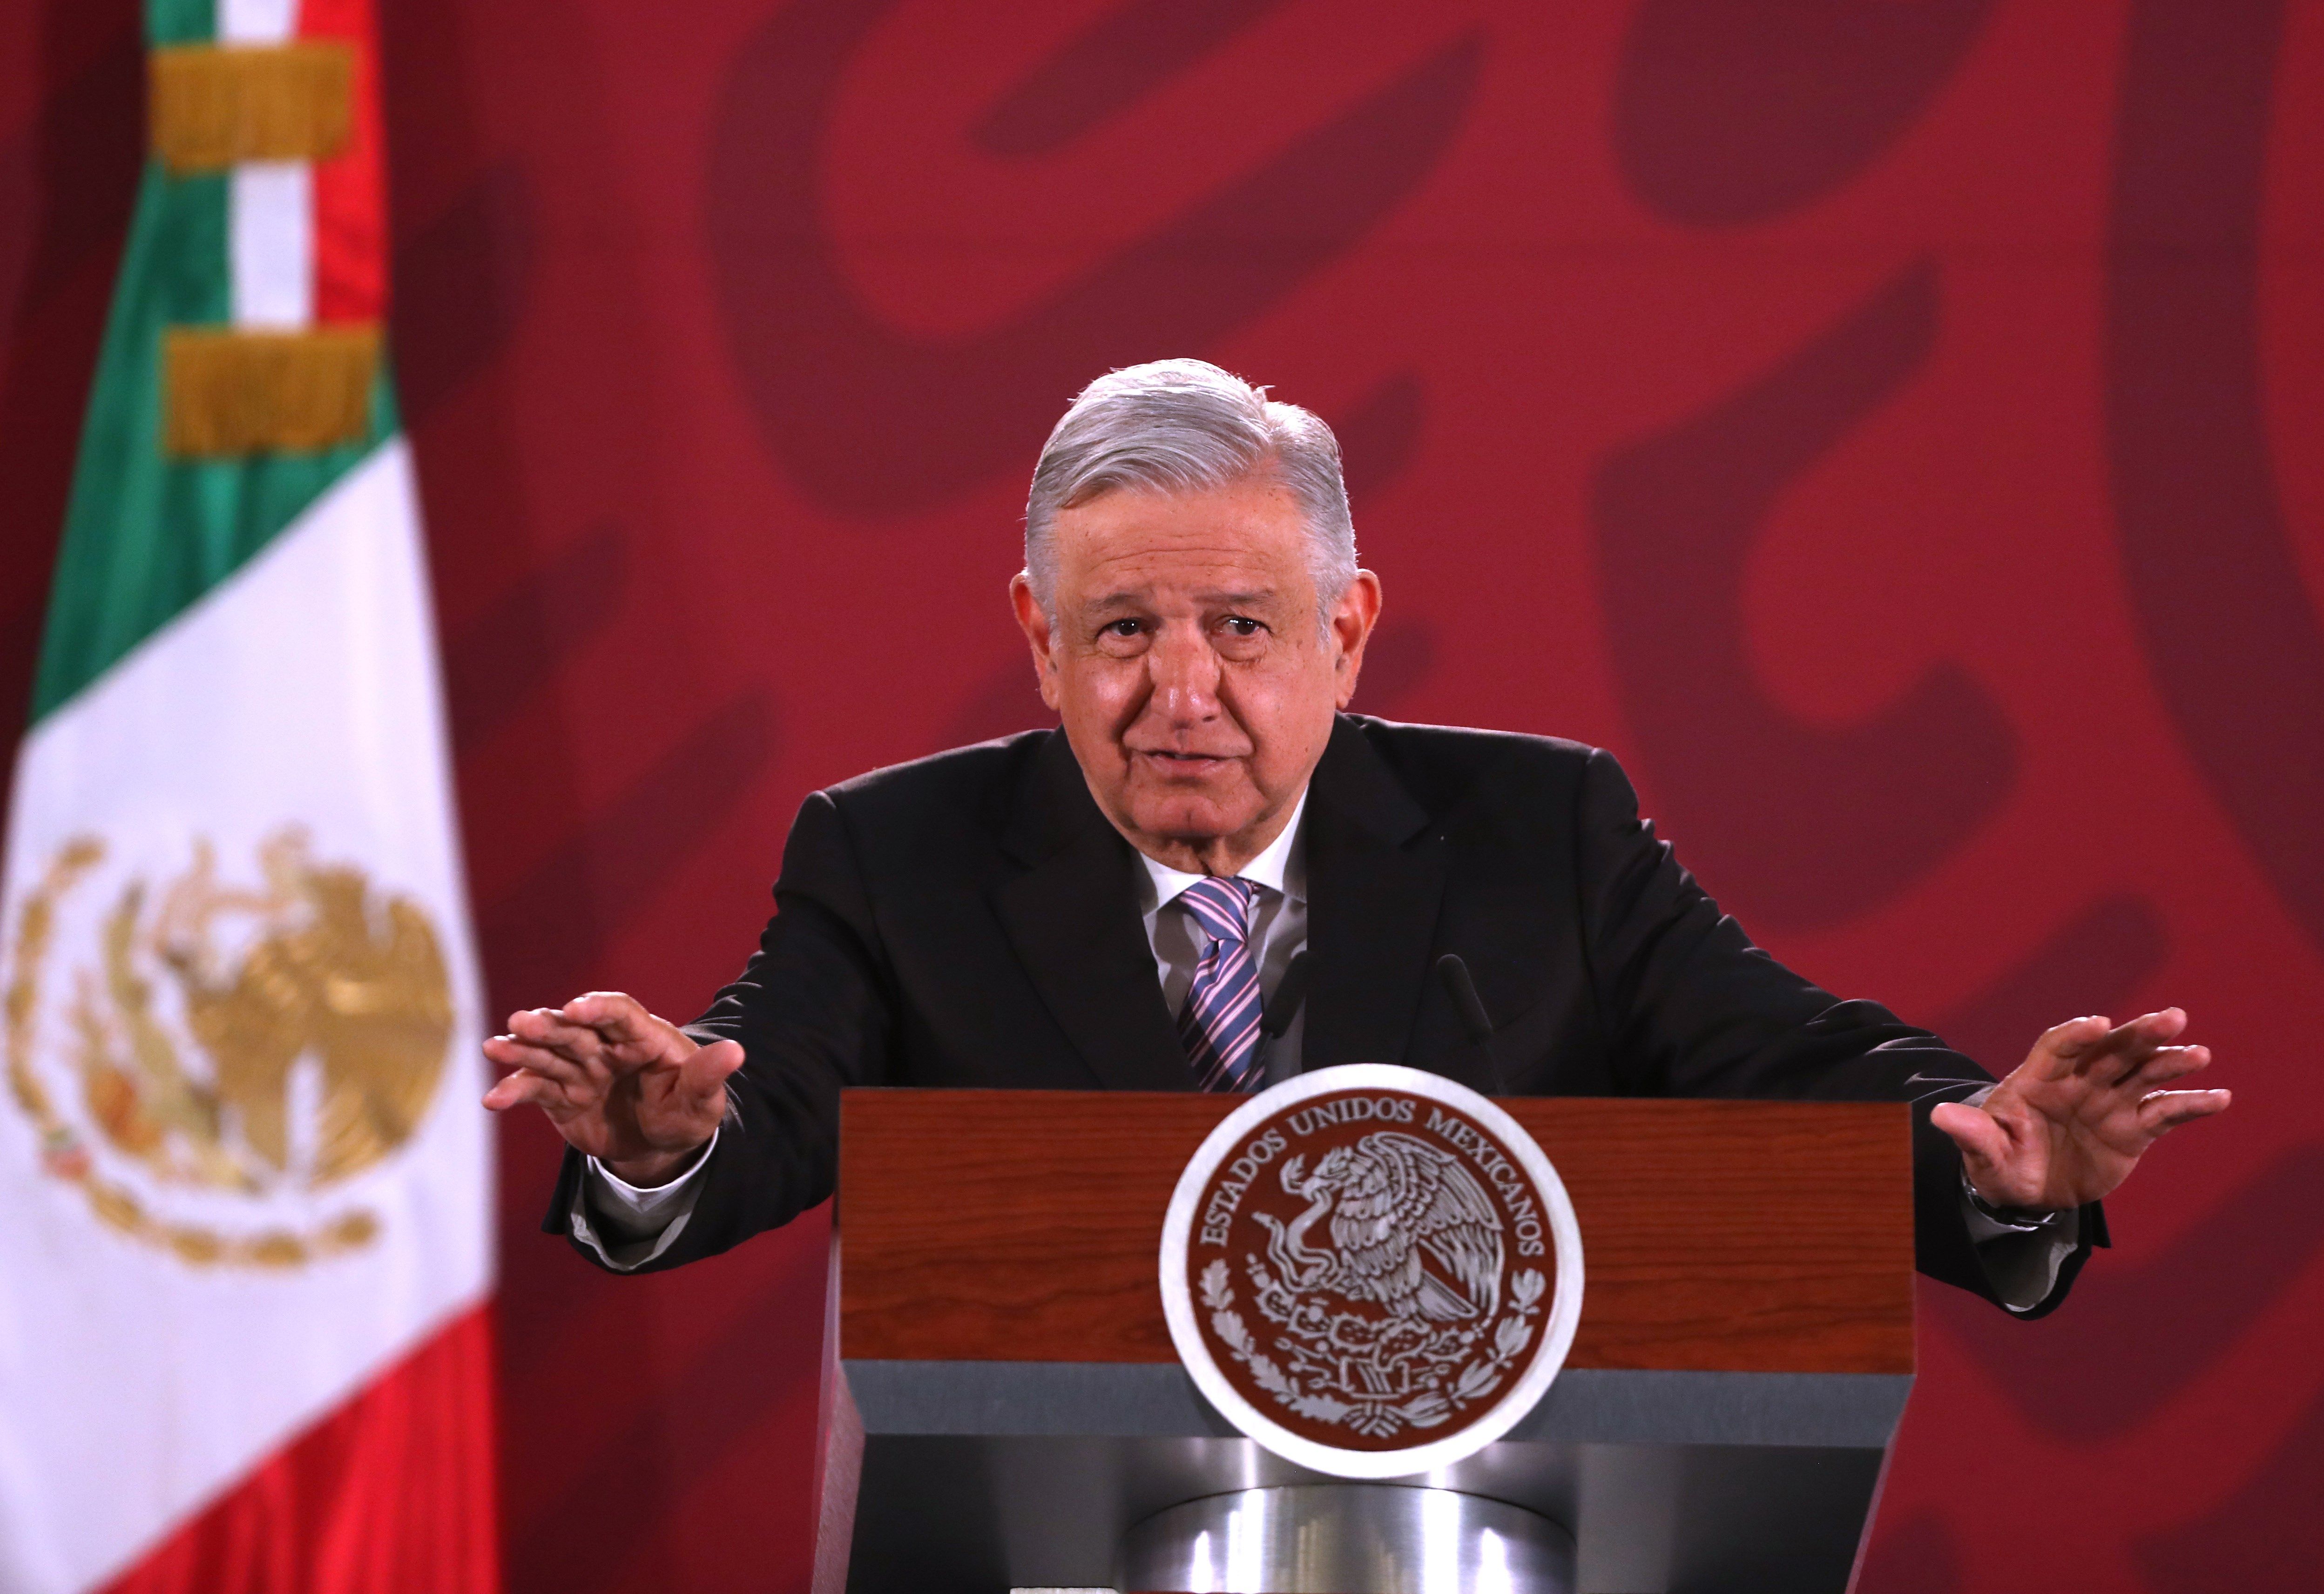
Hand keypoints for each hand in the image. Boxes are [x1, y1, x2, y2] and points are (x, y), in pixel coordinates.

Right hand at [481, 991, 743, 1185]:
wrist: (660, 1144)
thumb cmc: (686, 1111)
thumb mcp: (702, 1101)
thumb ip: (709, 1077)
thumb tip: (736, 1052)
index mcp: (644, 1037)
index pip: (621, 1013)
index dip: (599, 1008)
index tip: (577, 1008)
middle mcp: (607, 1046)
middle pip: (575, 1029)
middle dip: (549, 1025)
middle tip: (521, 1021)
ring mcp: (581, 1069)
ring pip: (548, 1054)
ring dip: (522, 1050)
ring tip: (495, 1047)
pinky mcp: (561, 1095)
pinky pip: (536, 1089)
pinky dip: (515, 1092)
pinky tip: (493, 1101)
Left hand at [1931, 1009, 2229, 1212]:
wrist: (2023, 1190)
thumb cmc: (1997, 1161)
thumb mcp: (1980, 1152)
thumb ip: (1970, 1134)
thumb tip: (1938, 1116)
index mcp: (2036, 1079)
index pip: (2058, 1046)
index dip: (2077, 1033)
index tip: (2099, 1024)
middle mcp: (2077, 1082)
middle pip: (2111, 1050)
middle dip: (2138, 1034)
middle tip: (2173, 1019)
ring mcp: (2107, 1103)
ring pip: (2142, 1075)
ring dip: (2170, 1064)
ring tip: (2199, 1055)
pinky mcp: (2132, 1130)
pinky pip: (2164, 1113)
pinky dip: (2191, 1105)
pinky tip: (2220, 1098)